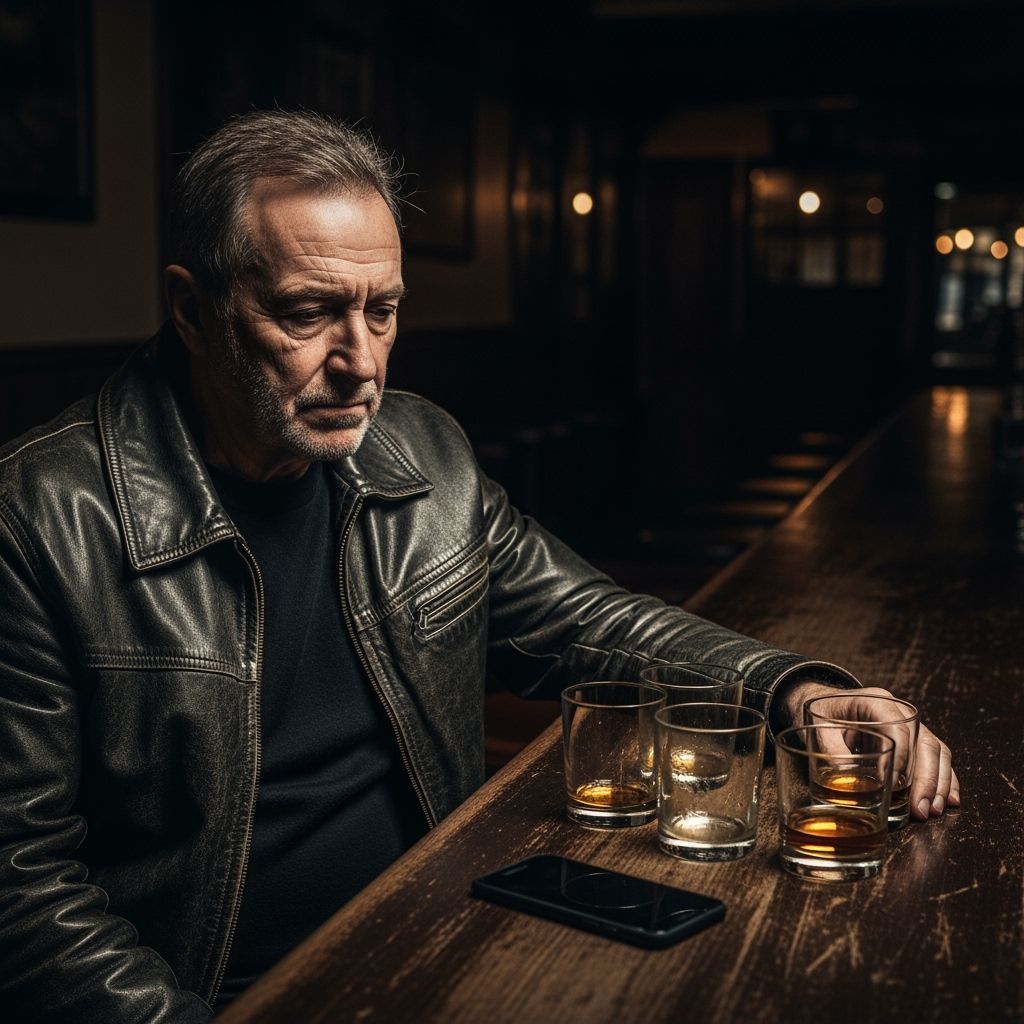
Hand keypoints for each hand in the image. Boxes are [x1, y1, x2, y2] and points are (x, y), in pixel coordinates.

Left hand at [779, 681, 959, 820]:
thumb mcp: (817, 727)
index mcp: (874, 701)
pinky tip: (948, 799)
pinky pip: (937, 756)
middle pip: (924, 742)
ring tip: (934, 810)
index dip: (901, 758)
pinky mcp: (913, 738)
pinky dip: (945, 779)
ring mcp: (909, 724)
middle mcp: (898, 710)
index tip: (895, 786)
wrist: (822, 703)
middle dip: (927, 779)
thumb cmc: (822, 714)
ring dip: (939, 783)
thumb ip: (830, 750)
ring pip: (936, 751)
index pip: (898, 729)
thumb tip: (845, 779)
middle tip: (922, 808)